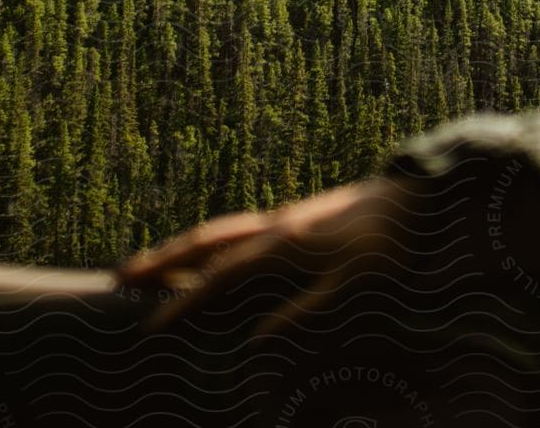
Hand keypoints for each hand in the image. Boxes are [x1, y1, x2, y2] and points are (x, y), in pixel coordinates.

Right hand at [119, 178, 410, 336]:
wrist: (416, 196)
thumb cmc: (388, 243)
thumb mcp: (353, 284)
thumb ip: (305, 312)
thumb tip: (257, 343)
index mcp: (281, 246)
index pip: (217, 278)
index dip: (182, 304)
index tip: (150, 327)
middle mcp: (274, 227)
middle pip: (205, 243)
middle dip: (162, 260)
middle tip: (123, 275)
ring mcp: (284, 218)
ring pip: (220, 231)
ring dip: (183, 247)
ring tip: (154, 261)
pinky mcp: (298, 217)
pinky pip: (240, 229)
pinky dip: (212, 241)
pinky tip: (214, 251)